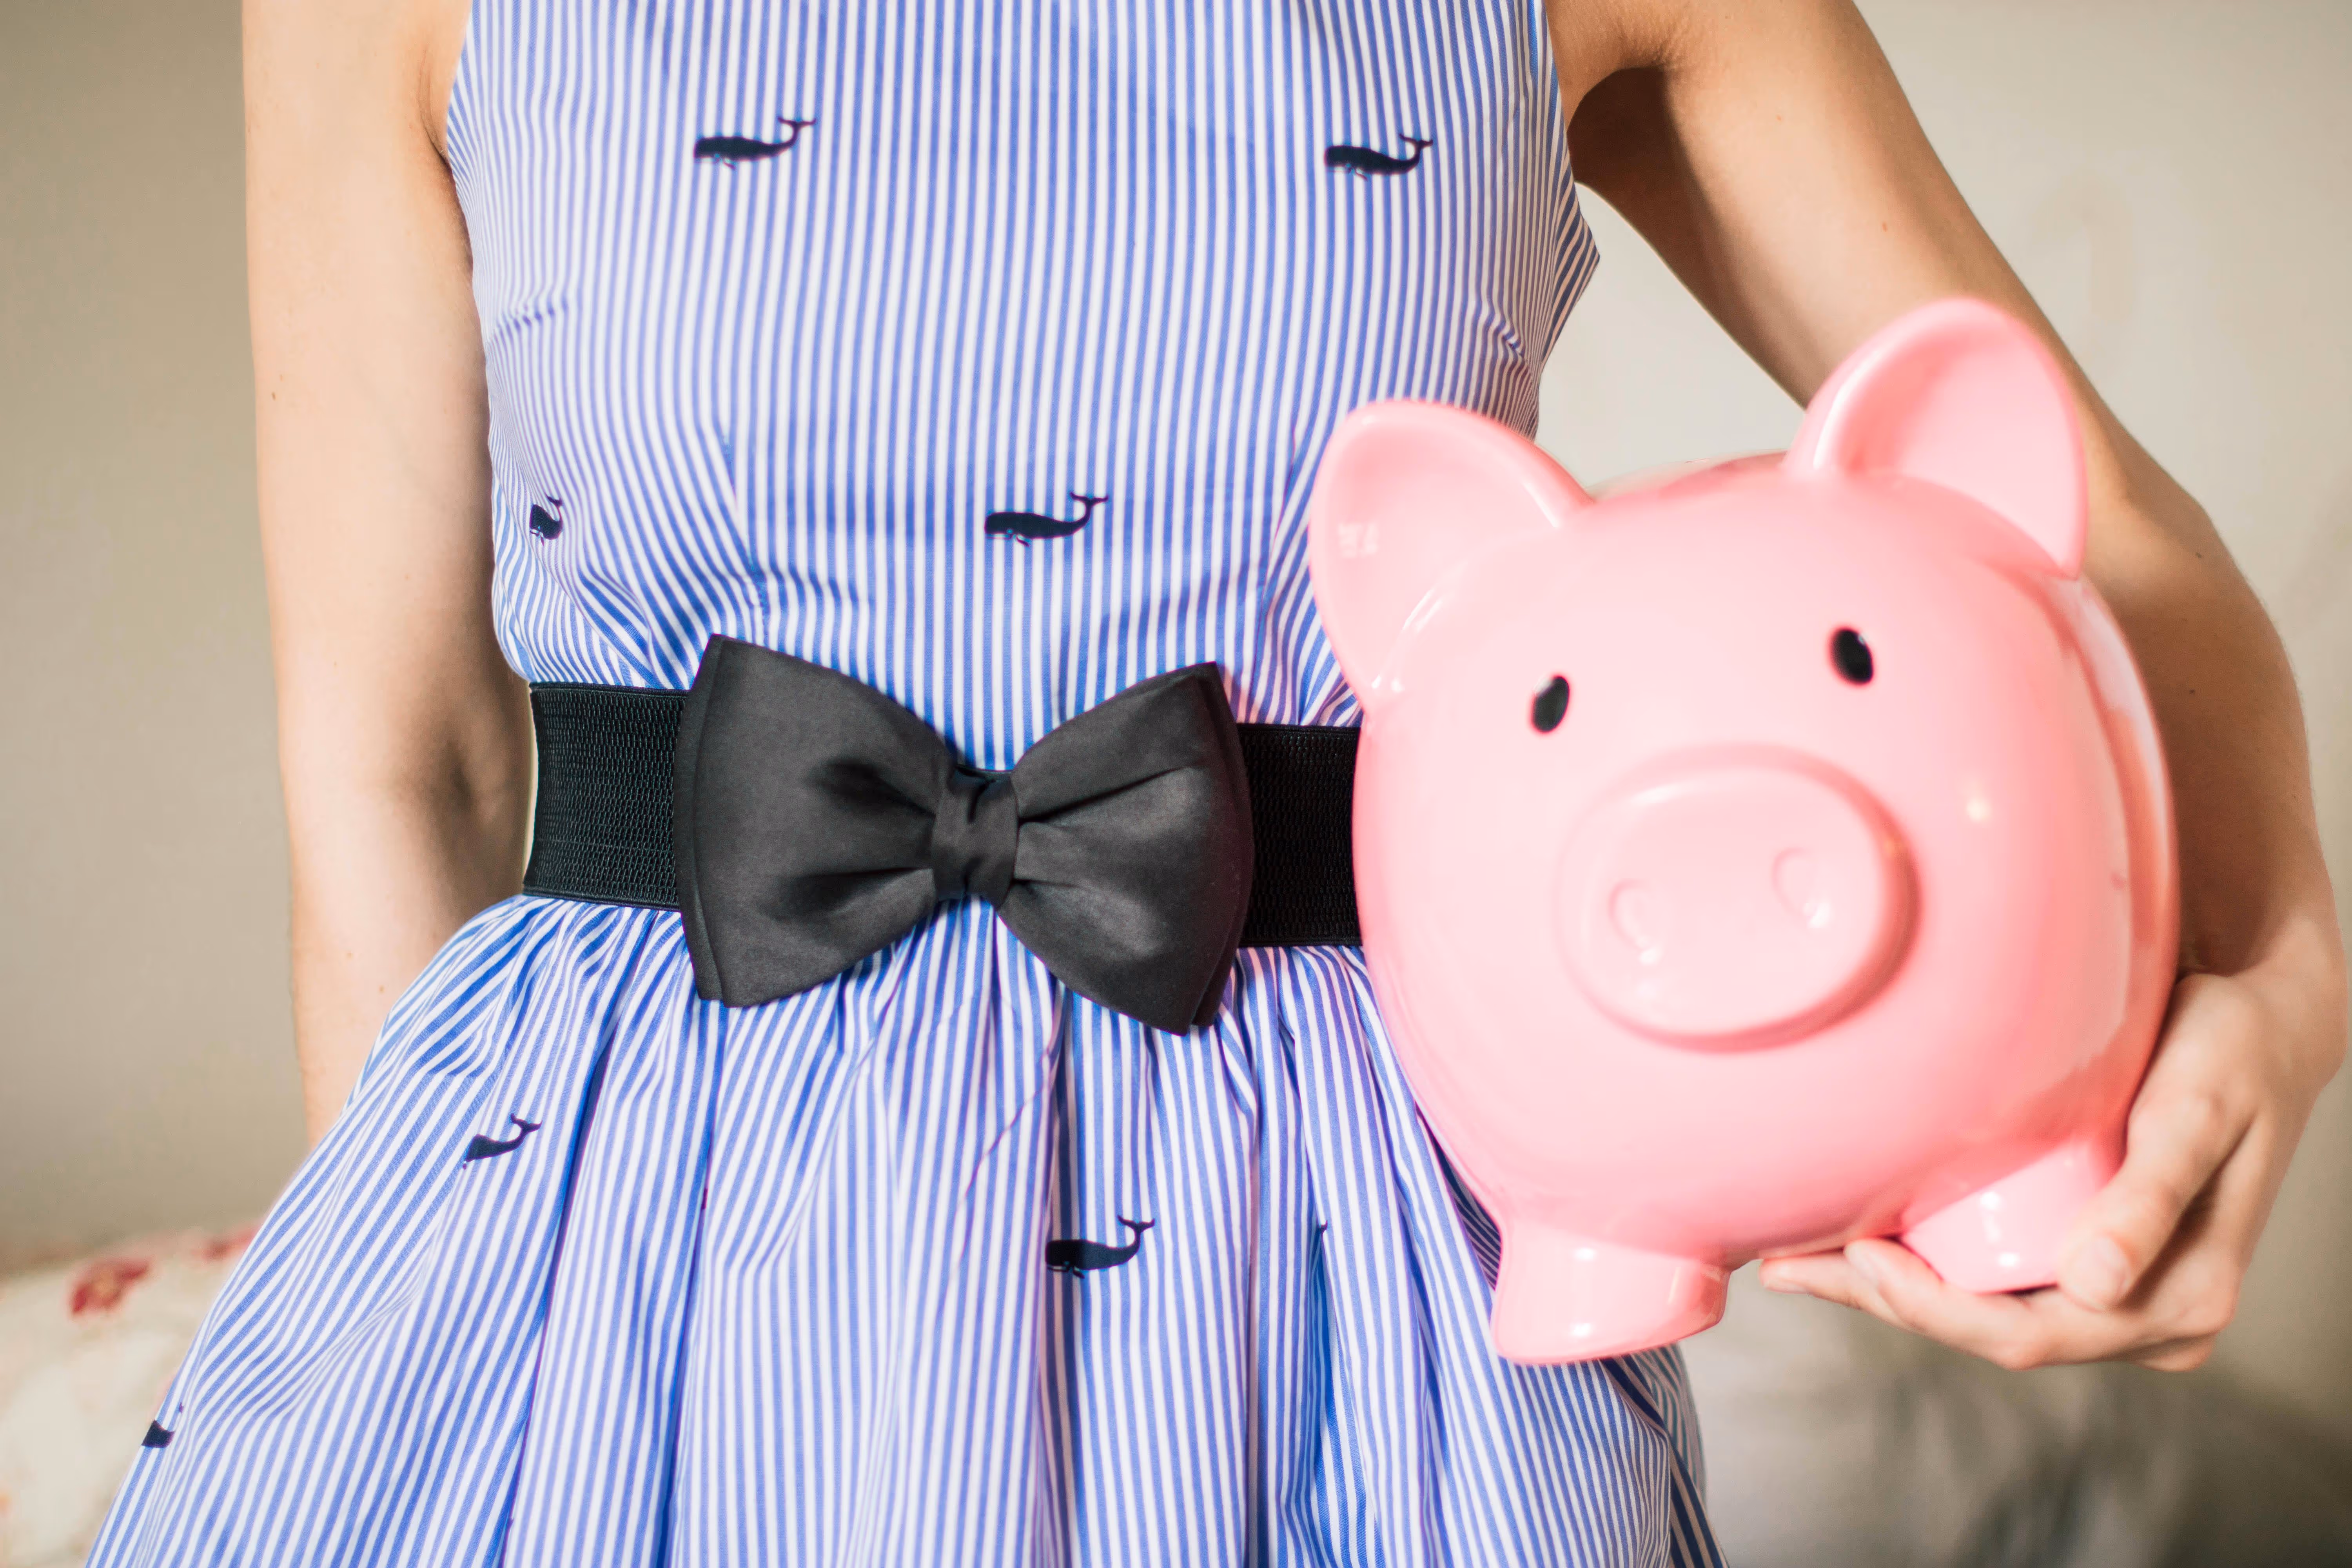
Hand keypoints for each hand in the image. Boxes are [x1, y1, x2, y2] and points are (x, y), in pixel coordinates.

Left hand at [1759, 951, 2346, 1370]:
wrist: (2260, 1025)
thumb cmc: (2230, 1056)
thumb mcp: (2196, 1113)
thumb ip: (2150, 1198)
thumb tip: (2097, 1287)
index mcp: (2178, 1301)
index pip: (2032, 1336)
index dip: (1936, 1309)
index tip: (1859, 1259)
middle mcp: (2145, 1313)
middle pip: (1992, 1331)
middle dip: (1886, 1303)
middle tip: (1784, 1265)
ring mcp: (2113, 1290)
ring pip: (1981, 1309)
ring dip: (1889, 1289)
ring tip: (1792, 1258)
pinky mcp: (2083, 1255)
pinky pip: (1991, 1278)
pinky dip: (1920, 1264)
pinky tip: (1850, 1239)